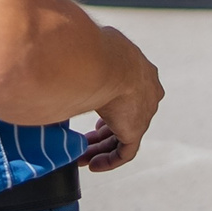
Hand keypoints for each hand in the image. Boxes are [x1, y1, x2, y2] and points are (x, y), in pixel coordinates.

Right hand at [84, 27, 161, 171]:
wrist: (104, 63)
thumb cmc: (93, 50)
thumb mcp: (92, 46)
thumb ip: (84, 53)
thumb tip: (64, 51)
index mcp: (140, 72)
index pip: (128, 95)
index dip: (110, 107)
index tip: (94, 117)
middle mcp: (147, 93)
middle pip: (125, 118)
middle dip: (103, 132)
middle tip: (83, 141)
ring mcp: (144, 112)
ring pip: (123, 138)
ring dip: (101, 149)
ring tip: (81, 157)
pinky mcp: (136, 129)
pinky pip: (125, 152)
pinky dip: (109, 161)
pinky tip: (91, 165)